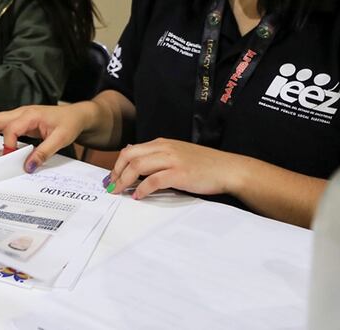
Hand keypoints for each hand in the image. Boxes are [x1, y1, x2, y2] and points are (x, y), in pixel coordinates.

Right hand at [0, 102, 96, 172]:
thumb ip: (44, 152)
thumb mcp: (61, 139)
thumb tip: (28, 166)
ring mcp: (19, 115)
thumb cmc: (69, 123)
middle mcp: (22, 112)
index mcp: (31, 115)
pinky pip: (0, 123)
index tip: (10, 157)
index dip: (8, 144)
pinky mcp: (19, 120)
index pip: (12, 128)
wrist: (76, 115)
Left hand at [104, 138, 244, 199]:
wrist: (228, 169)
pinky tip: (138, 196)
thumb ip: (158, 155)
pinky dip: (141, 189)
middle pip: (130, 156)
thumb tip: (135, 160)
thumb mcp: (177, 154)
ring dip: (124, 180)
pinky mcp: (179, 174)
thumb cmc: (204, 164)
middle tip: (111, 186)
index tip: (111, 177)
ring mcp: (172, 160)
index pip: (131, 150)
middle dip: (116, 172)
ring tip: (118, 192)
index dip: (117, 164)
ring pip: (138, 167)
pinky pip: (153, 181)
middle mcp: (165, 148)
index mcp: (163, 143)